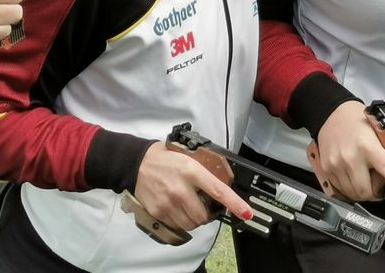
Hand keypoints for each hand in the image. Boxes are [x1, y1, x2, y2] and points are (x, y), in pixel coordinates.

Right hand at [134, 142, 251, 232]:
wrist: (137, 163)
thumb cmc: (167, 159)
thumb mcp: (190, 159)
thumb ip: (205, 174)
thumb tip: (223, 187)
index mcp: (193, 172)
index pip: (218, 191)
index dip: (235, 204)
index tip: (247, 213)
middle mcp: (181, 189)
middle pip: (204, 216)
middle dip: (207, 215)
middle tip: (203, 206)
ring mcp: (168, 202)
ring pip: (191, 224)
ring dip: (194, 220)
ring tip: (188, 206)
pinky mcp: (158, 212)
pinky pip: (177, 225)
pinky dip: (180, 221)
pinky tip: (176, 208)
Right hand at [312, 101, 384, 205]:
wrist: (331, 112)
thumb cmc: (356, 119)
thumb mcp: (378, 130)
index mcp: (367, 145)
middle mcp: (350, 157)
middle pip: (367, 191)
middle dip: (376, 192)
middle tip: (379, 182)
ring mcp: (336, 165)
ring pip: (353, 193)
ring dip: (363, 190)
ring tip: (364, 174)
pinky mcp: (326, 169)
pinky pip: (340, 190)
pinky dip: (349, 187)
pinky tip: (353, 174)